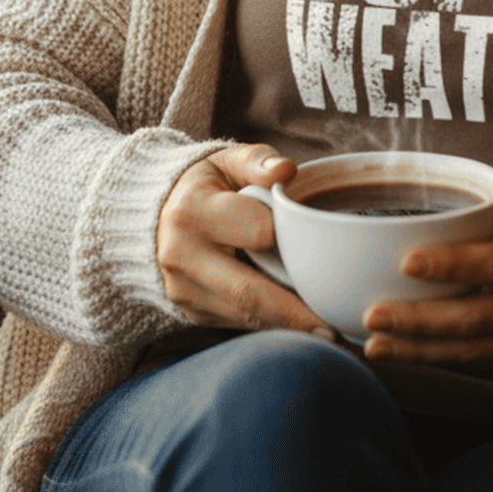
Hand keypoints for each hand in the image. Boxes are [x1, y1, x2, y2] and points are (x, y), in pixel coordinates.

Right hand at [156, 144, 332, 334]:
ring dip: (287, 327)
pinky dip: (270, 326)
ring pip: (244, 316)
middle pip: (249, 292)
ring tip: (327, 332)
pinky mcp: (192, 312)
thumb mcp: (228, 160)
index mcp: (192, 212)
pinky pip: (237, 323)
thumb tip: (287, 170)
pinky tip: (298, 326)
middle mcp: (182, 256)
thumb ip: (258, 161)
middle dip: (295, 314)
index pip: (257, 231)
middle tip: (335, 327)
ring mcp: (184, 290)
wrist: (157, 214)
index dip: (293, 237)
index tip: (326, 247)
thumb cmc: (206, 184)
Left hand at [361, 156, 492, 362]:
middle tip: (372, 315)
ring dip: (422, 351)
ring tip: (375, 346)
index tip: (408, 261)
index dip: (454, 266)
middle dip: (422, 321)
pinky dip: (441, 358)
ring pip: (474, 348)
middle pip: (477, 318)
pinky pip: (482, 357)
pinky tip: (404, 354)